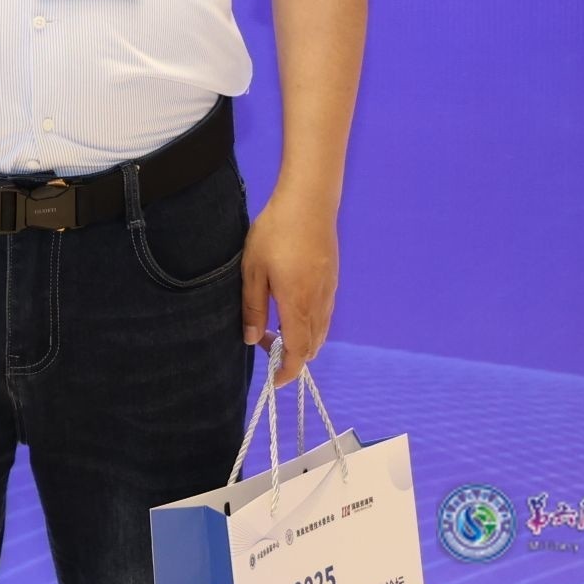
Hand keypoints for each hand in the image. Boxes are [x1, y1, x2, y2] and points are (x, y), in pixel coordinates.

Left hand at [241, 186, 339, 386]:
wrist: (308, 202)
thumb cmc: (275, 233)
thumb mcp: (253, 270)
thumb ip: (253, 308)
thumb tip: (252, 339)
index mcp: (298, 304)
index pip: (298, 352)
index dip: (288, 372)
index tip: (275, 381)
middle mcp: (319, 303)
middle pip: (312, 346)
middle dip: (292, 357)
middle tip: (265, 344)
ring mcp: (329, 291)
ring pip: (320, 331)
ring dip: (301, 340)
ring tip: (274, 328)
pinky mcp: (331, 280)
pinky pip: (324, 315)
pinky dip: (310, 325)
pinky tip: (291, 310)